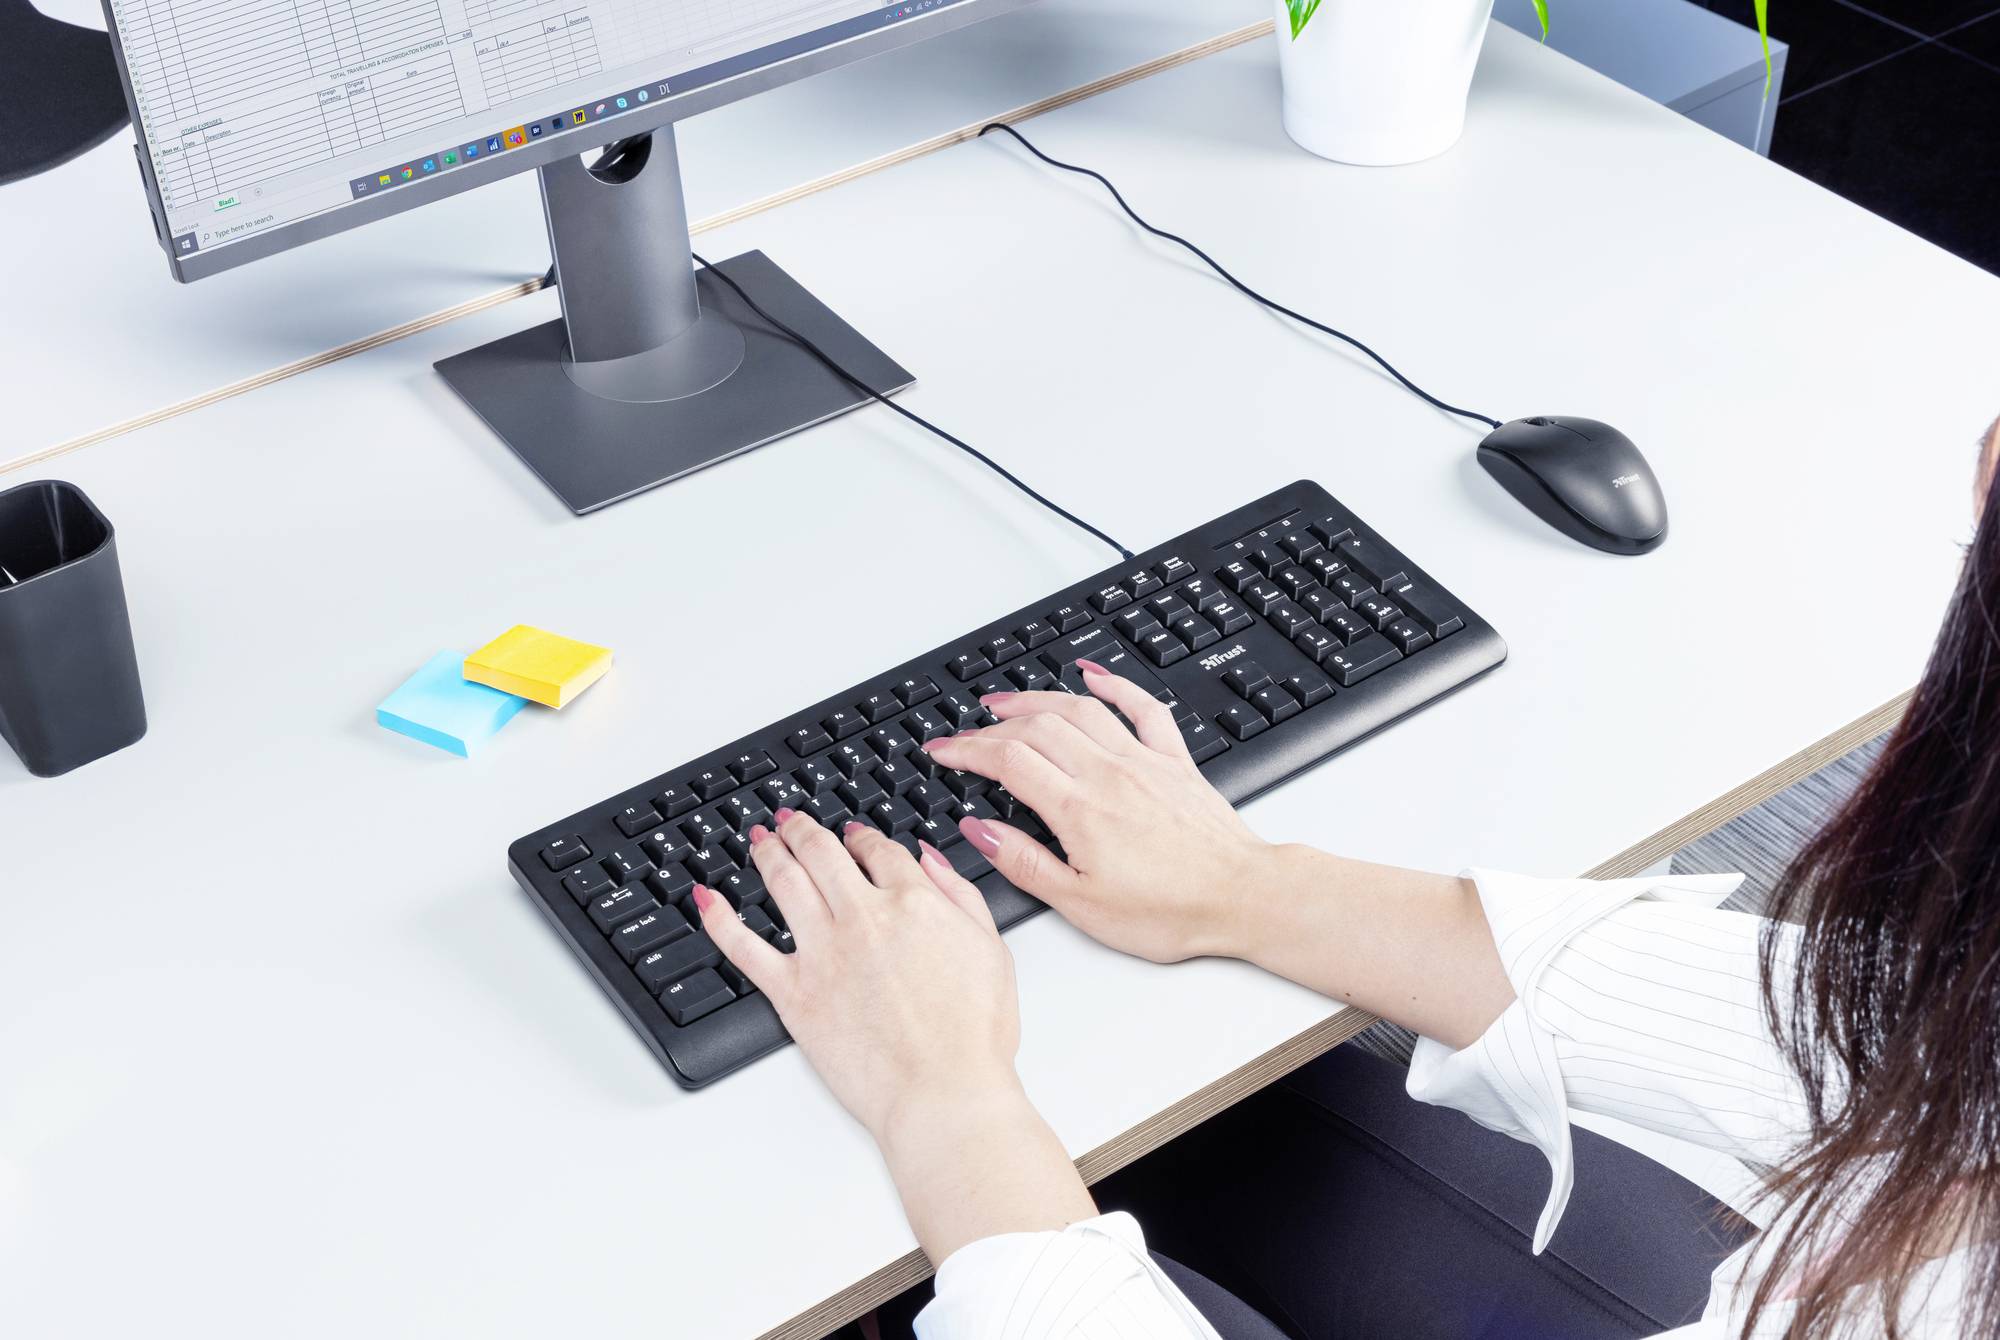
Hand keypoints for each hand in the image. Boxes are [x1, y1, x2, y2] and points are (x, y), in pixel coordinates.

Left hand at [696, 812, 1018, 1140]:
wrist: (944, 1092)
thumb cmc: (973, 1035)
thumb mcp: (992, 949)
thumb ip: (960, 894)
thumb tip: (930, 858)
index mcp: (913, 902)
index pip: (877, 850)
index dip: (861, 836)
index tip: (852, 835)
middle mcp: (862, 916)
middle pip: (821, 853)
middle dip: (802, 829)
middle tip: (790, 820)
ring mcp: (823, 952)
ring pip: (783, 882)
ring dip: (767, 852)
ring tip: (759, 839)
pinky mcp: (792, 993)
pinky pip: (744, 947)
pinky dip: (721, 919)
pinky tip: (709, 899)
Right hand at [919, 659, 1275, 963]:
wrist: (1242, 897)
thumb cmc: (1170, 911)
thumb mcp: (1081, 904)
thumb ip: (1024, 862)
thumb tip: (979, 831)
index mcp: (1080, 809)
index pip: (1008, 761)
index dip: (967, 751)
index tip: (942, 752)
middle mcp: (1109, 774)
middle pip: (1037, 727)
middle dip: (992, 724)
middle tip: (964, 732)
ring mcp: (1143, 762)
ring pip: (1081, 709)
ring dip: (1037, 697)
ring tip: (1006, 701)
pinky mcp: (1175, 762)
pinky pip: (1143, 709)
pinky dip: (1115, 685)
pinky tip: (1093, 675)